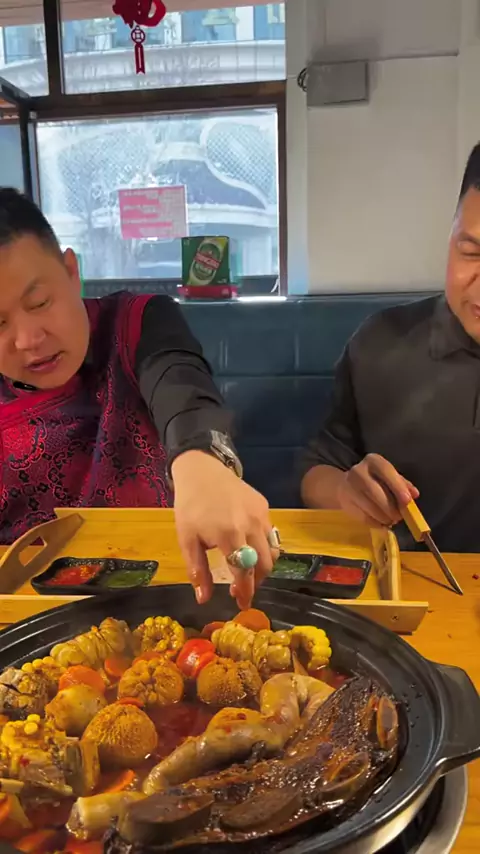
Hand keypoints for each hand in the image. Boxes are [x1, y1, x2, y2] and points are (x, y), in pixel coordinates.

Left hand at [172, 451, 276, 607]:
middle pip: (264, 564)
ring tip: (247, 571)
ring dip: (262, 566)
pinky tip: (249, 548)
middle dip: (256, 582)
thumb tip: (204, 599)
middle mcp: (250, 525)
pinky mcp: (265, 506)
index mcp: (228, 534)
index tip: (241, 605)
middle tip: (243, 589)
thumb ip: (198, 570)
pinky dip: (264, 547)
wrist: (201, 471)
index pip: (244, 571)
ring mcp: (261, 515)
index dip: (245, 591)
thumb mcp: (187, 539)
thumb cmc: (190, 507)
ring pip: (272, 551)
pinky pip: (270, 534)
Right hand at [337, 453, 418, 526]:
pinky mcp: (345, 502)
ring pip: (369, 506)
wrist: (347, 485)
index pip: (386, 471)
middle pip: (375, 491)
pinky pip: (363, 517)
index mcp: (373, 461)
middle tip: (399, 517)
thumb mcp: (390, 478)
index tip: (407, 501)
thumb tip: (414, 494)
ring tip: (390, 520)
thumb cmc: (375, 481)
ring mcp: (349, 487)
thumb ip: (403, 485)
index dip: (397, 486)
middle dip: (391, 507)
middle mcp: (359, 471)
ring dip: (383, 517)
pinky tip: (380, 522)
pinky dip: (375, 522)